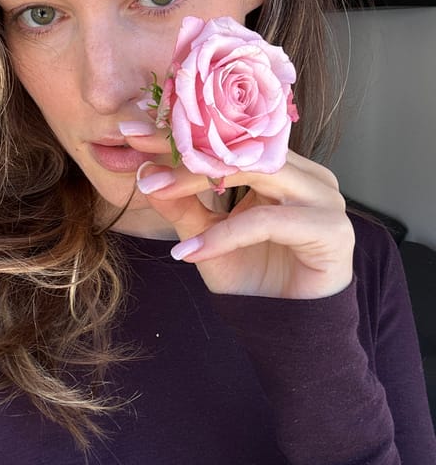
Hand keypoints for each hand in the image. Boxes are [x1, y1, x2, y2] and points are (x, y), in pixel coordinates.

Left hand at [123, 127, 353, 299]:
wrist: (288, 332)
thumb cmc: (253, 278)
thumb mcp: (206, 237)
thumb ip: (182, 206)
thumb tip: (145, 174)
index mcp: (282, 168)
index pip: (230, 138)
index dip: (181, 133)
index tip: (132, 131)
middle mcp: (307, 175)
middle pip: (242, 148)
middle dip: (186, 149)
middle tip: (141, 154)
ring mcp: (324, 198)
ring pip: (257, 172)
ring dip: (199, 180)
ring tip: (156, 192)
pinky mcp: (332, 229)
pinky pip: (269, 222)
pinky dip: (226, 234)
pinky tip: (191, 252)